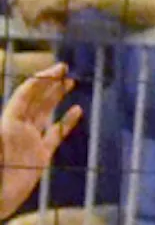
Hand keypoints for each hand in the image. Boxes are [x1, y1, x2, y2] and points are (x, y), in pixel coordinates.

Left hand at [0, 63, 80, 219]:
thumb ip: (3, 138)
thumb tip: (8, 124)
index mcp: (8, 124)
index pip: (25, 95)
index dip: (41, 81)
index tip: (57, 70)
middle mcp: (19, 129)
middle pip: (36, 100)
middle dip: (49, 83)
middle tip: (64, 69)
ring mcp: (30, 141)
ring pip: (45, 112)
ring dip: (57, 97)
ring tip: (70, 82)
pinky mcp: (41, 155)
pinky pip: (56, 134)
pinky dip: (67, 121)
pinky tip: (77, 110)